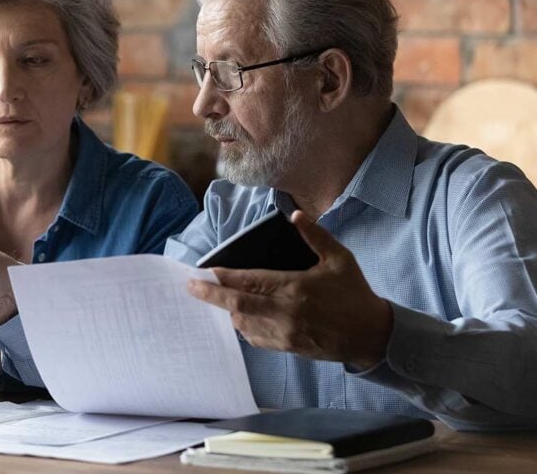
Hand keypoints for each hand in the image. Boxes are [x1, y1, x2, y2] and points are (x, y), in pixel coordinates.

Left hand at [187, 210, 392, 369]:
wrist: (372, 336)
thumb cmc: (354, 294)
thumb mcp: (339, 259)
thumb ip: (315, 236)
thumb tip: (296, 215)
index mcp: (295, 288)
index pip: (250, 282)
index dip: (224, 277)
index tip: (204, 271)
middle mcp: (285, 313)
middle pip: (237, 305)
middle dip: (210, 296)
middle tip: (190, 287)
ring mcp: (285, 333)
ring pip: (243, 324)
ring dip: (226, 311)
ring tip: (215, 298)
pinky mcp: (288, 348)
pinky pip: (256, 339)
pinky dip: (243, 327)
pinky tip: (239, 316)